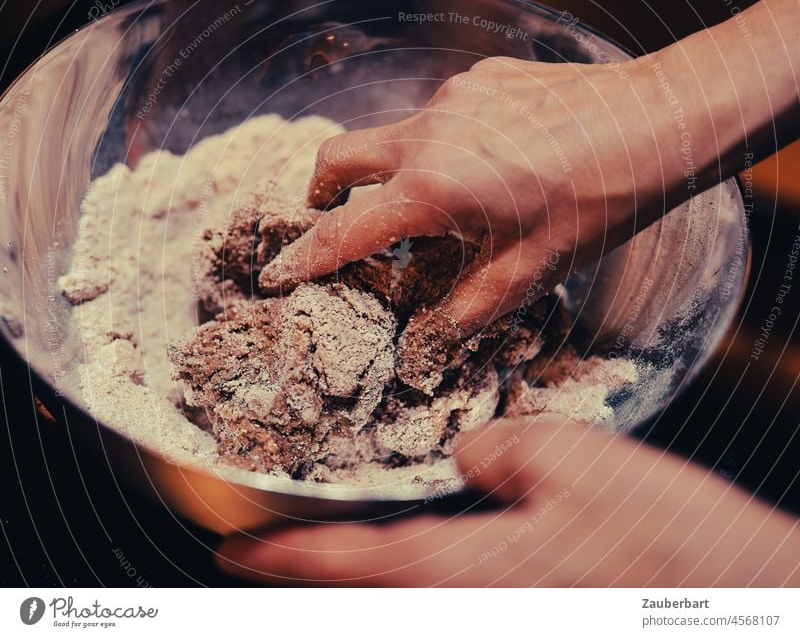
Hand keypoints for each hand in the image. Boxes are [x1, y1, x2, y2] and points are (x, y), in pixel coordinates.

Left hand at [215, 421, 799, 585]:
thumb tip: (470, 458)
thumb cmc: (660, 545)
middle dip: (314, 573)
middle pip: (363, 597)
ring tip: (348, 542)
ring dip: (365, 577)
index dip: (279, 555)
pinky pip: (450, 600)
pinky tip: (433, 549)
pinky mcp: (529, 614)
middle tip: (276, 547)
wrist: (741, 603)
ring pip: (404, 601)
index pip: (340, 563)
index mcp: (454, 574)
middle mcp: (463, 614)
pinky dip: (417, 578)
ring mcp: (496, 620)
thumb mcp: (570, 460)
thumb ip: (496, 451)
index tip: (230, 551)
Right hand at [260, 56, 676, 385]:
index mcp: (434, 189)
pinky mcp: (482, 78)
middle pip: (340, 157)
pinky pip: (442, 113)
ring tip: (432, 197)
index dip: (306, 256)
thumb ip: (471, 308)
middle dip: (321, 190)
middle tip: (330, 213)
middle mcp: (429, 135)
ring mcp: (454, 98)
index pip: (346, 230)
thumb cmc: (600, 199)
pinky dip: (441, 143)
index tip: (278, 272)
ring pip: (393, 134)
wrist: (659, 118)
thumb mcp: (533, 269)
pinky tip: (487, 161)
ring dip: (392, 167)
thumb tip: (433, 342)